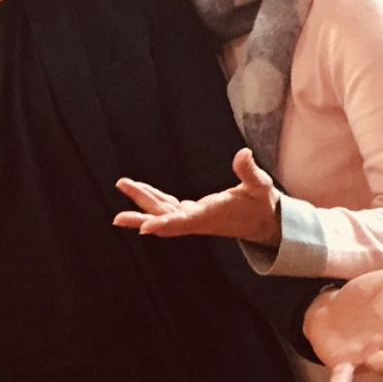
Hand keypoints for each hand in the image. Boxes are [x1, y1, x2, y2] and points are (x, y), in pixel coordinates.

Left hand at [112, 149, 280, 244]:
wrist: (266, 224)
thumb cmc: (262, 205)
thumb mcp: (260, 187)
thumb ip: (249, 172)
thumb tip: (243, 153)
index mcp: (211, 216)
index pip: (184, 222)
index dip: (164, 224)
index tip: (144, 228)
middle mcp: (198, 220)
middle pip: (165, 221)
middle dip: (141, 216)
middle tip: (116, 217)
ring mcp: (194, 218)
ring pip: (163, 212)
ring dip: (142, 201)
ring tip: (122, 184)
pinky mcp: (193, 213)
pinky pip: (168, 208)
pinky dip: (153, 198)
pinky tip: (139, 188)